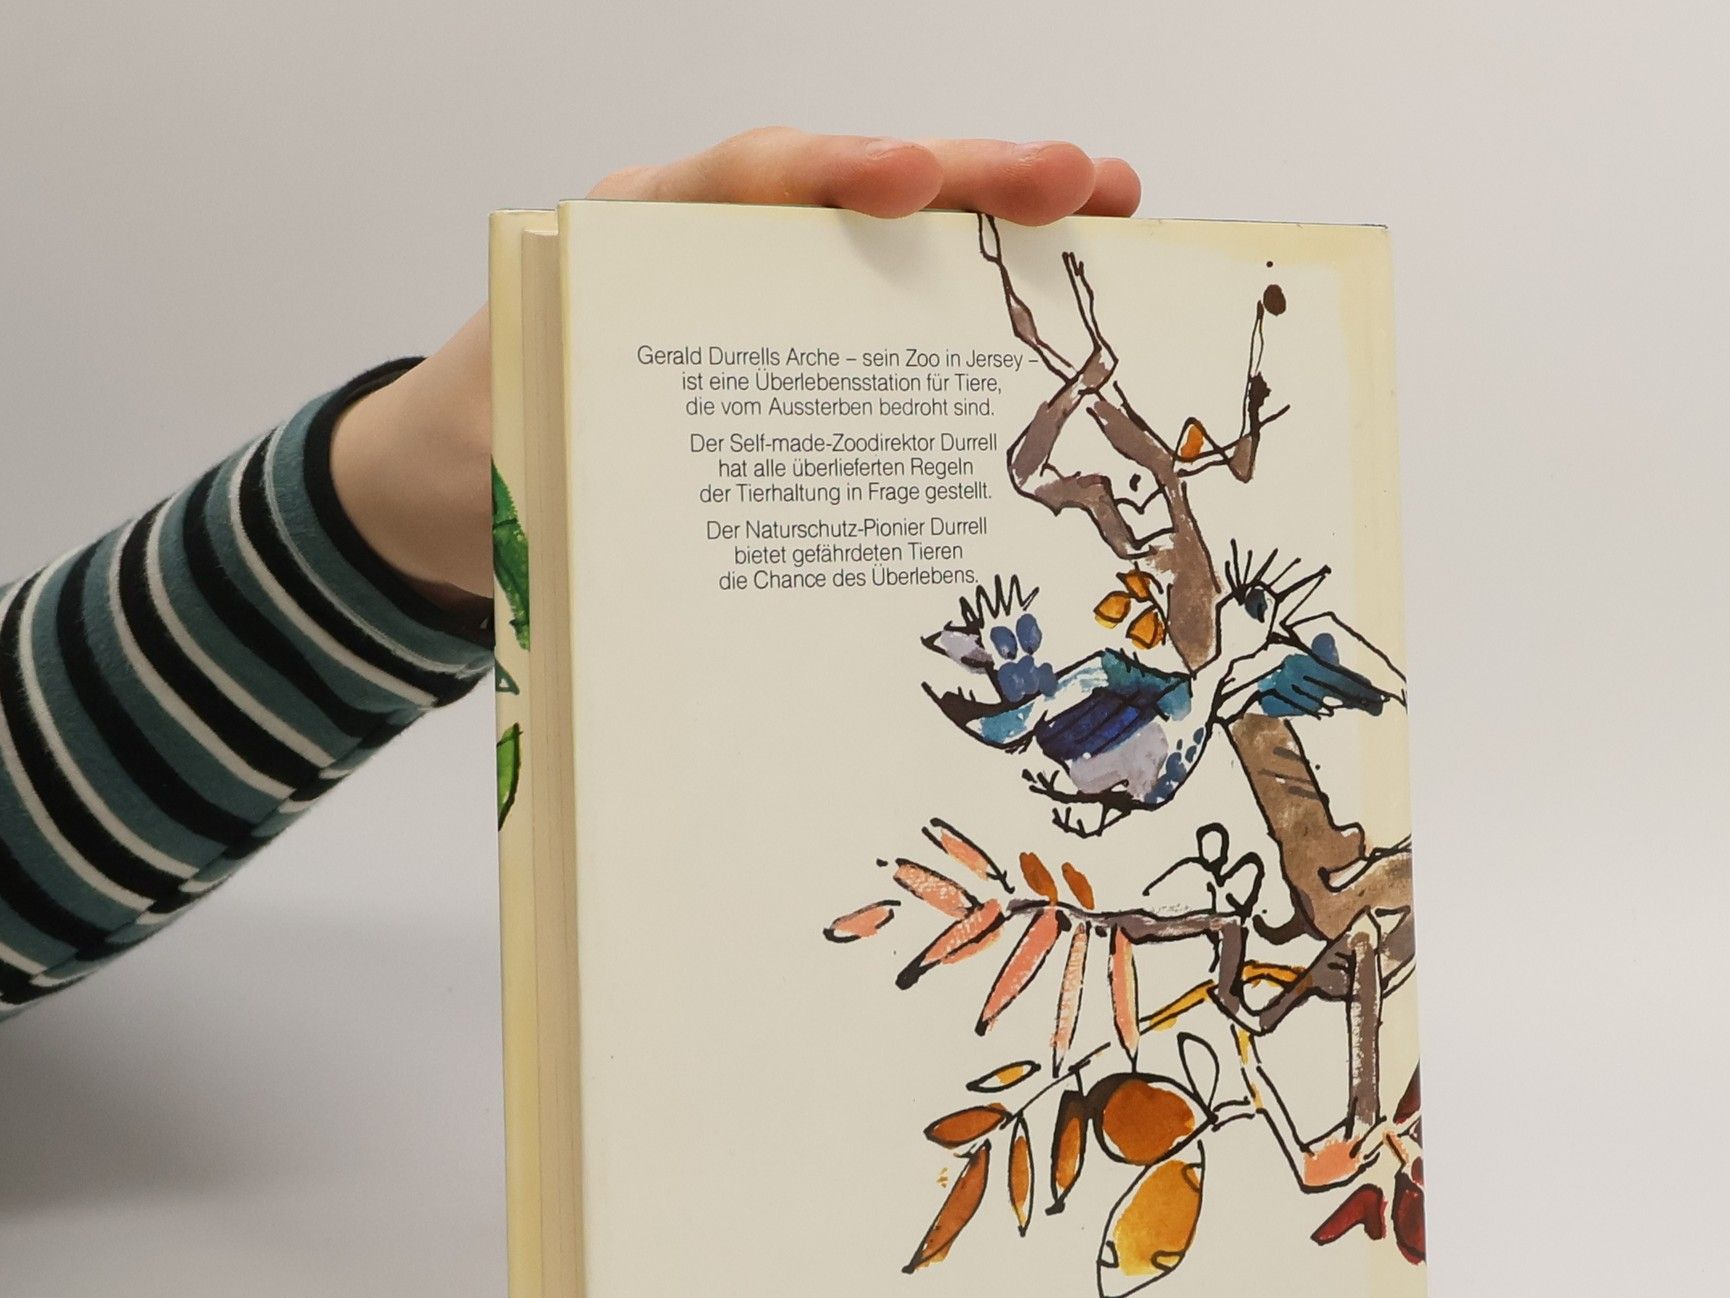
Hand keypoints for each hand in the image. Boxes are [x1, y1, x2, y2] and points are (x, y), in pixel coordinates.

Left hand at [330, 129, 1140, 606]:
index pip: (743, 181)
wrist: (446, 486)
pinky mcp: (787, 357)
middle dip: (968, 179)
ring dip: (995, 233)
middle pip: (849, 193)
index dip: (832, 173)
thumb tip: (663, 516)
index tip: (909, 179)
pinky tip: (1048, 320)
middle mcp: (711, 253)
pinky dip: (966, 313)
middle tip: (1081, 184)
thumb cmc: (477, 457)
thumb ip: (574, 457)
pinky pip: (883, 321)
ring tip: (1108, 221)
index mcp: (633, 245)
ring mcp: (759, 300)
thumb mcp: (509, 454)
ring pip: (886, 248)